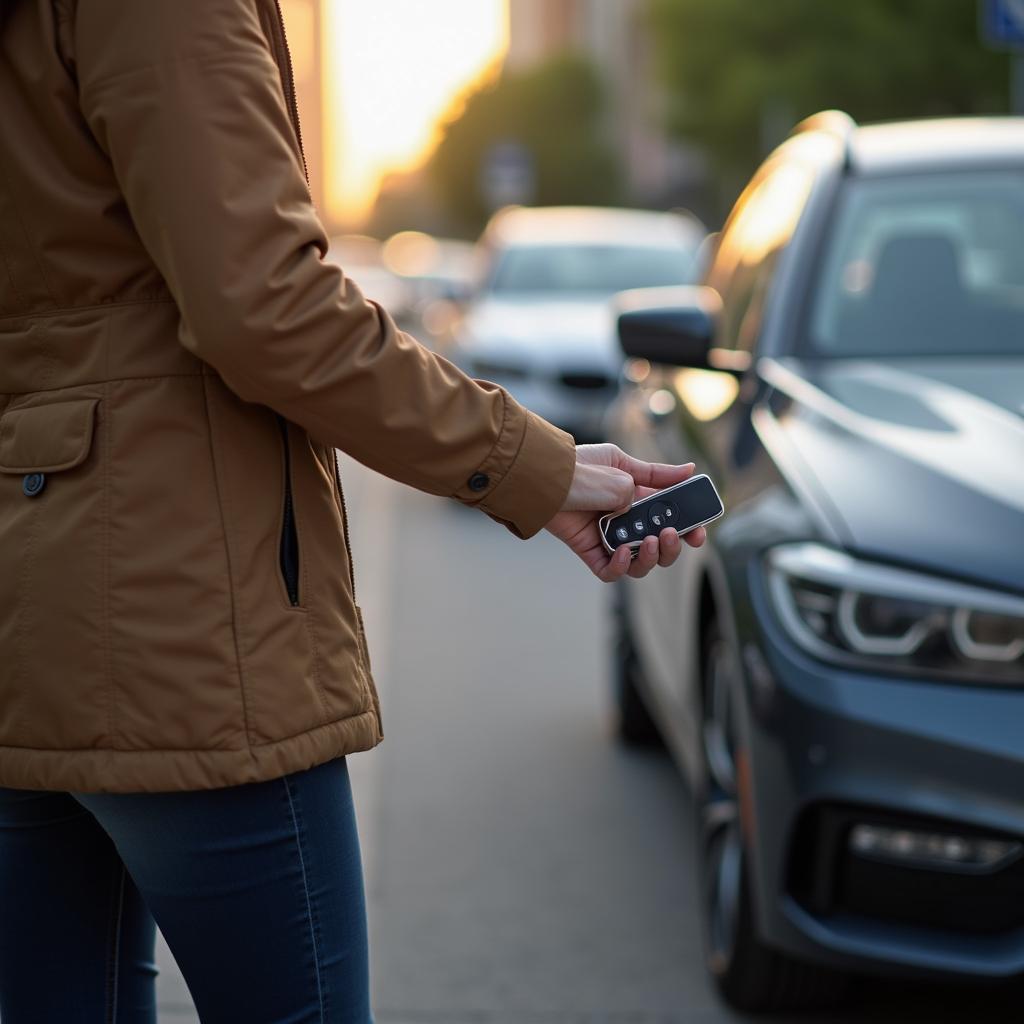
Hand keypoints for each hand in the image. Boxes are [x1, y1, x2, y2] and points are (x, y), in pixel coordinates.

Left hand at [545, 443, 705, 581]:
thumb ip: (656, 475)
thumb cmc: (580, 467)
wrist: (545, 478)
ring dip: (651, 557)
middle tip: (670, 535)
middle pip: (659, 546)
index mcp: (638, 499)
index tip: (699, 532)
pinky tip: (624, 552)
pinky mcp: (589, 551)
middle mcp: (626, 521)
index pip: (670, 519)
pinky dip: (621, 567)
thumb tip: (689, 470)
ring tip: (650, 541)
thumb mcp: (623, 465)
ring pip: (639, 562)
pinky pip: (611, 571)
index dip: (688, 529)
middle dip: (672, 546)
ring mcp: (608, 538)